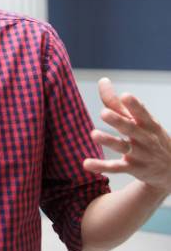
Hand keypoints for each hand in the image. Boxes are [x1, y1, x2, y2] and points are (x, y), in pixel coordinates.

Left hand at [83, 77, 170, 194]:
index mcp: (147, 124)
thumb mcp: (139, 120)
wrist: (170, 170)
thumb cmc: (149, 136)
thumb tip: (102, 80)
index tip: (125, 96)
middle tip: (104, 113)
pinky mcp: (131, 168)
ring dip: (109, 141)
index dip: (135, 105)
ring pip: (123, 147)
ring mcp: (139, 154)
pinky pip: (116, 167)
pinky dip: (101, 166)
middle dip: (119, 121)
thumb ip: (117, 103)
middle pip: (131, 128)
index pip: (141, 113)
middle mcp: (144, 138)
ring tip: (93, 134)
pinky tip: (87, 164)